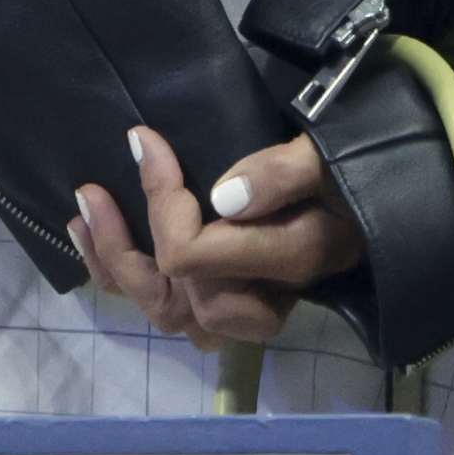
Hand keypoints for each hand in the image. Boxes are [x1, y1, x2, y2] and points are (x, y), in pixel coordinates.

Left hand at [69, 124, 364, 351]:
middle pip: (178, 297)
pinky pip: (170, 310)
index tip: (145, 140)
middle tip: (93, 189)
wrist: (370, 202)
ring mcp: (243, 308)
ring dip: (118, 268)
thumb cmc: (349, 171)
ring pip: (167, 314)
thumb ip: (283, 174)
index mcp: (288, 258)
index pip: (198, 256)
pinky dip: (125, 281)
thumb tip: (223, 196)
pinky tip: (91, 239)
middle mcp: (262, 298)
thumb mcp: (325, 156)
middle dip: (128, 244)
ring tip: (83, 214)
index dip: (161, 201)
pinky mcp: (228, 301)